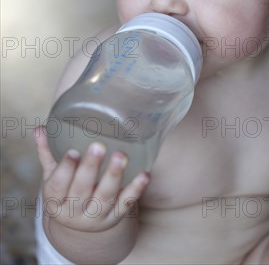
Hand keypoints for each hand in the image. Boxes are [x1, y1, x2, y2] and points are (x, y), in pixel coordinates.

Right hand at [34, 126, 149, 231]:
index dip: (65, 170)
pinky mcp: (115, 217)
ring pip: (105, 197)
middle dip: (90, 168)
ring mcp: (96, 217)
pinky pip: (126, 204)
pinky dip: (136, 189)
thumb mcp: (52, 175)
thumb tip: (39, 128)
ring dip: (114, 176)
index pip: (57, 186)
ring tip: (121, 156)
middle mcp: (74, 212)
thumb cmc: (65, 190)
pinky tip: (144, 174)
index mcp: (55, 201)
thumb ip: (47, 152)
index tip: (73, 151)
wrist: (79, 224)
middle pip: (81, 190)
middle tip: (99, 146)